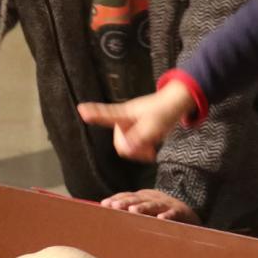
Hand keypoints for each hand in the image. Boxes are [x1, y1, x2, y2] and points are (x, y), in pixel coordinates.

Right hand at [77, 85, 196, 162]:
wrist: (176, 105)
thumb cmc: (165, 110)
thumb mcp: (154, 126)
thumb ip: (140, 139)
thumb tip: (126, 151)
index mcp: (125, 114)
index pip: (106, 114)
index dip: (94, 113)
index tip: (81, 109)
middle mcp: (123, 120)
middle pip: (119, 143)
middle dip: (132, 149)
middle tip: (149, 151)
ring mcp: (129, 126)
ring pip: (126, 148)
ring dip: (138, 152)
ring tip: (151, 149)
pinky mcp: (135, 132)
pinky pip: (132, 148)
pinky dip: (141, 152)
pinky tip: (150, 151)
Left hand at [100, 189, 198, 222]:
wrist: (187, 213)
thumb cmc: (160, 213)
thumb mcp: (144, 210)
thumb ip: (128, 211)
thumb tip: (107, 214)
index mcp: (143, 197)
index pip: (127, 196)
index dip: (116, 199)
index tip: (104, 204)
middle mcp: (153, 198)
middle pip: (138, 199)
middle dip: (125, 202)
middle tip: (114, 206)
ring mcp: (166, 204)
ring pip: (153, 205)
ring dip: (143, 207)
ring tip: (133, 211)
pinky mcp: (179, 211)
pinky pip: (173, 214)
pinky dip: (167, 216)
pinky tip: (161, 219)